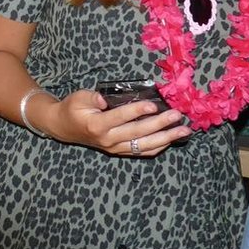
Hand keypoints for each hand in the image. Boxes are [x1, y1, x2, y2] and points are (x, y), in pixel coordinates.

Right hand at [43, 89, 191, 156]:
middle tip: (177, 115)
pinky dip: (159, 146)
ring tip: (184, 131)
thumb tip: (104, 99)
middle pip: (138, 133)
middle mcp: (108, 140)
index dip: (137, 111)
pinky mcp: (120, 151)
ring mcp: (115, 148)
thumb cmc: (72, 109)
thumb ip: (91, 97)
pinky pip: (142, 151)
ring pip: (145, 145)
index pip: (121, 118)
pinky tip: (172, 139)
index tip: (154, 105)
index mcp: (97, 125)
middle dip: (160, 124)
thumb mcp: (77, 98)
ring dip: (166, 138)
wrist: (64, 128)